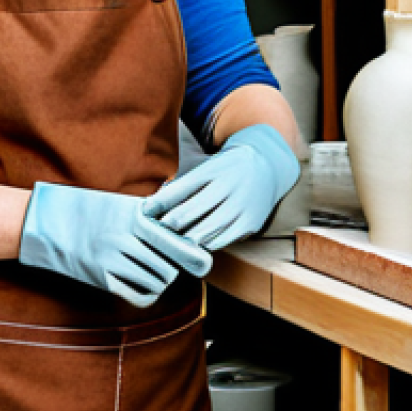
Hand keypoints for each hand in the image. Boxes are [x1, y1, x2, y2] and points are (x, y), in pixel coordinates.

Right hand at [19, 182, 213, 307]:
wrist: (49, 222)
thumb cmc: (90, 208)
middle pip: (167, 266)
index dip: (193, 255)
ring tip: (156, 271)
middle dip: (174, 268)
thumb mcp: (121, 202)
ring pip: (155, 282)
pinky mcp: (101, 278)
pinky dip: (147, 293)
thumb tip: (181, 206)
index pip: (172, 241)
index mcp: (132, 217)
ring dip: (161, 280)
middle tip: (172, 264)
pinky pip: (137, 295)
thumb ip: (150, 209)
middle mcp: (123, 239)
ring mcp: (111, 261)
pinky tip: (145, 285)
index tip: (204, 262)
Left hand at [144, 125, 299, 250]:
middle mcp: (227, 187)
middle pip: (187, 214)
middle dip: (166, 225)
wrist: (268, 165)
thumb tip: (153, 204)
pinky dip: (203, 245)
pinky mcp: (249, 223)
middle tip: (152, 232)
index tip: (143, 212)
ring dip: (183, 239)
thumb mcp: (207, 166)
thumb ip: (183, 184)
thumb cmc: (227, 168)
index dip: (157, 204)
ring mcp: (240, 206)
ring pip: (202, 232)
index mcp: (212, 170)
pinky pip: (219, 242)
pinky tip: (194, 243)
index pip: (178, 190)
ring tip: (169, 241)